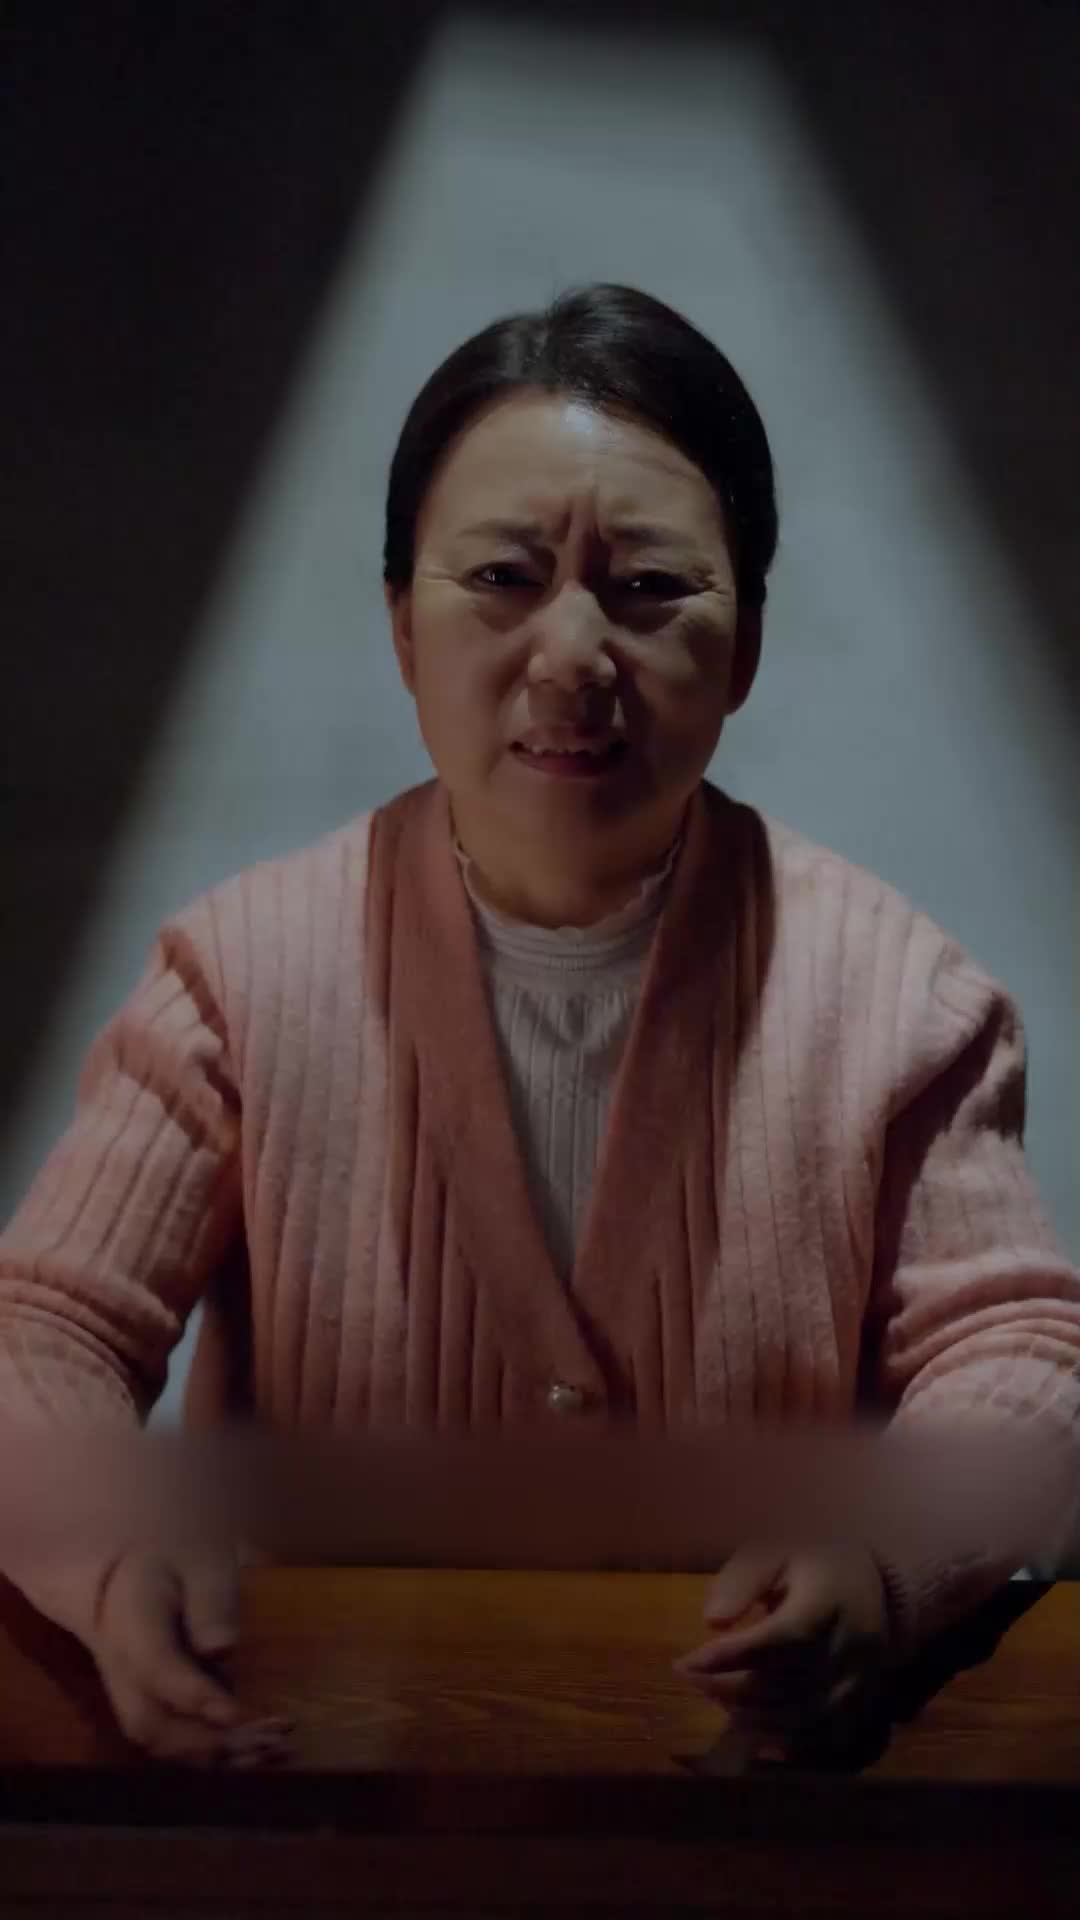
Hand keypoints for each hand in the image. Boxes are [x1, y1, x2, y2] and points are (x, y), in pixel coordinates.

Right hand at [20, 1544, 292, 1765]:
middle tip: (268, 1737)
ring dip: (217, 1755)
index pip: (156, 1670)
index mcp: (130, 1622)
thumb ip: (210, 1600)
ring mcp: (130, 1696)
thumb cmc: (175, 1557)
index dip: (194, 1697)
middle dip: (209, 1741)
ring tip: (276, 1748)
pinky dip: (215, 1755)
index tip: (239, 1712)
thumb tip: (223, 1649)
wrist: (134, 1574)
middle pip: (151, 1724)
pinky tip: (262, 1751)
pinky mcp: (150, 1709)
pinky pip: (174, 1744)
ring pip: (162, 1744)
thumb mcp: (198, 1559)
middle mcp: (122, 1670)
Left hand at [674, 1545, 890, 1757]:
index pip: (784, 1636)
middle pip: (790, 1682)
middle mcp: (853, 1646)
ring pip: (803, 1717)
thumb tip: (712, 1621)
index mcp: (831, 1599)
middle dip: (732, 1688)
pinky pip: (821, 1737)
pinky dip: (781, 1737)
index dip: (734, 1655)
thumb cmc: (810, 1562)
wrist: (871, 1583)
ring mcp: (861, 1681)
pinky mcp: (862, 1704)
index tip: (688, 1663)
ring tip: (715, 1696)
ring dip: (752, 1716)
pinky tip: (749, 1722)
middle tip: (691, 1679)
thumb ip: (743, 1581)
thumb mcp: (774, 1551)